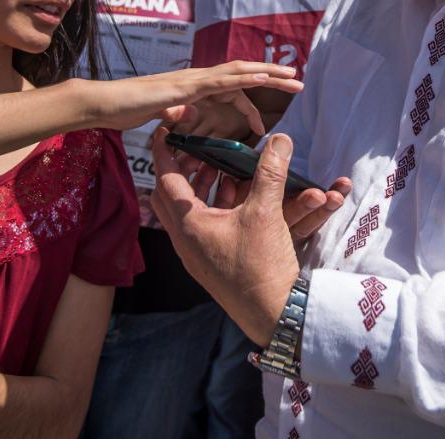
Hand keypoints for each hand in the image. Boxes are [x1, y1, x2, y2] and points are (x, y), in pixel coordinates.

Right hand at [81, 61, 302, 135]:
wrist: (105, 105)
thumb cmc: (127, 112)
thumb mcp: (161, 119)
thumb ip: (178, 118)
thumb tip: (189, 119)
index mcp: (194, 91)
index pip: (230, 93)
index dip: (251, 105)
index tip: (265, 125)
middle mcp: (197, 80)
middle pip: (242, 75)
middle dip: (271, 78)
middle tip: (299, 83)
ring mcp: (192, 80)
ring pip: (237, 72)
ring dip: (266, 73)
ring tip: (291, 77)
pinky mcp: (186, 86)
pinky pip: (220, 80)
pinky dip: (243, 77)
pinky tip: (261, 77)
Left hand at [150, 129, 347, 344]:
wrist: (274, 314)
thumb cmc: (262, 266)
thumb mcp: (266, 213)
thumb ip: (270, 173)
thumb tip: (280, 139)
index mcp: (189, 225)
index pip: (166, 179)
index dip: (165, 151)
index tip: (164, 131)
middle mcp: (186, 240)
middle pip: (170, 196)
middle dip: (182, 169)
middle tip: (197, 150)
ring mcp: (198, 253)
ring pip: (189, 211)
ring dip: (203, 188)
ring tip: (221, 168)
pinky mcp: (213, 262)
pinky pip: (205, 226)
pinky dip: (216, 206)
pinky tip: (239, 196)